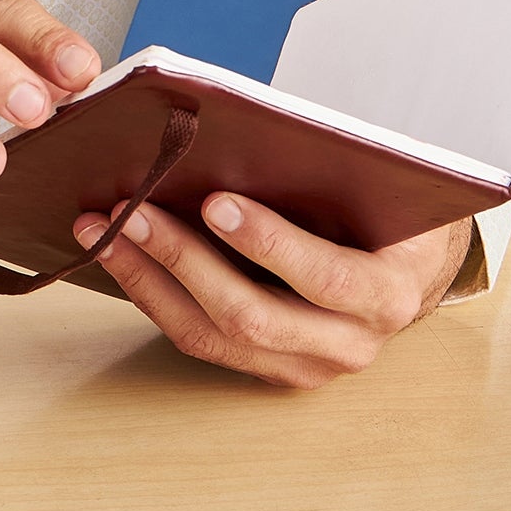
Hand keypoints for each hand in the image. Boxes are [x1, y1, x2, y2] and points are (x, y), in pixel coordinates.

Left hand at [71, 191, 471, 387]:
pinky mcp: (268, 370)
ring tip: (102, 229)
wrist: (408, 271)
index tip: (215, 202)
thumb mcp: (378, 192)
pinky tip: (119, 254)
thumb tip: (243, 139)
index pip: (326, 276)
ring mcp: (306, 366)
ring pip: (213, 336)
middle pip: (252, 315)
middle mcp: (349, 343)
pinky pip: (200, 340)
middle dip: (182, 259)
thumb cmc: (387, 215)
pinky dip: (153, 295)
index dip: (269, 243)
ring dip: (149, 280)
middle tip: (130, 210)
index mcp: (387, 293)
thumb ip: (328, 178)